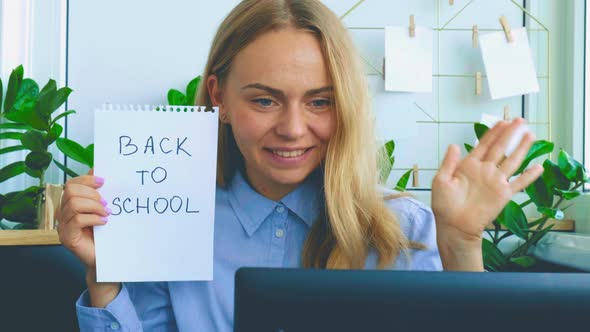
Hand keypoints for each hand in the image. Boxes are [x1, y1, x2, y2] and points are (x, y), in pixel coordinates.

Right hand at [57, 169, 109, 268]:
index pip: (71, 183)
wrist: (104, 258)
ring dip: (94, 206)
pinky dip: (93, 218)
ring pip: (73, 204)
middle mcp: (62, 213)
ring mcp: (62, 225)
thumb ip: (98, 192)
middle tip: (107, 203)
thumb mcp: (102, 209)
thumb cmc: (104, 233)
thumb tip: (97, 169)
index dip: (86, 179)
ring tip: (107, 213)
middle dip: (92, 193)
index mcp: (70, 203)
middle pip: (70, 190)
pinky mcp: (66, 237)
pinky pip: (77, 220)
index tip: (104, 181)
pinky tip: (104, 222)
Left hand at [431, 119, 542, 268]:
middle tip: (520, 120)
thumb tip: (454, 145)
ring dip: (521, 148)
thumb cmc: (444, 206)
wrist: (454, 226)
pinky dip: (529, 176)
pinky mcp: (503, 194)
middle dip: (509, 134)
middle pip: (500, 148)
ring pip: (511, 161)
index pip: (483, 144)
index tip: (502, 122)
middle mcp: (484, 171)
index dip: (493, 133)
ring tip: (530, 135)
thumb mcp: (440, 180)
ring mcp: (495, 182)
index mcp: (468, 166)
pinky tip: (538, 167)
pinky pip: (519, 183)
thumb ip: (449, 162)